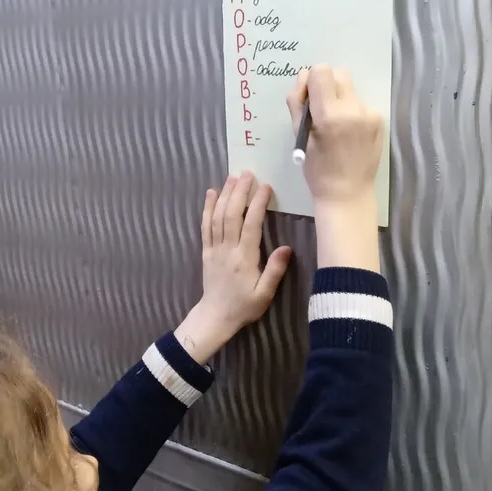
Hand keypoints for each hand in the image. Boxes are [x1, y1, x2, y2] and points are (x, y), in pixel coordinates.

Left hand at [174, 173, 291, 363]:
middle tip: (248, 173)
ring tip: (233, 177)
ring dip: (225, 195)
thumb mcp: (265, 294)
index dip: (258, 203)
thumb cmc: (244, 306)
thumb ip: (275, 270)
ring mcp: (214, 248)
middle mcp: (228, 249)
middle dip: (240, 192)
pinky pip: (205, 225)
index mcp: (244, 258)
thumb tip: (286, 247)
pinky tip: (211, 193)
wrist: (216, 316)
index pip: (251, 224)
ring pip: (218, 216)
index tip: (265, 187)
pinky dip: (207, 208)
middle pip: (232, 214)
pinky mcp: (206, 250)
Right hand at [287, 65, 382, 207]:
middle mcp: (353, 109)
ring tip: (336, 126)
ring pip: (350, 89)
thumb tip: (303, 78)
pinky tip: (349, 133)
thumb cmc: (317, 170)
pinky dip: (351, 111)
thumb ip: (298, 103)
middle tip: (321, 110)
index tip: (310, 99)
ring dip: (339, 99)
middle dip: (326, 86)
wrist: (347, 194)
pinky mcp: (379, 120)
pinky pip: (360, 104)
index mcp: (329, 115)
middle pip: (338, 73)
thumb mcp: (299, 137)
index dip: (312, 81)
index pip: (321, 71)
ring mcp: (369, 114)